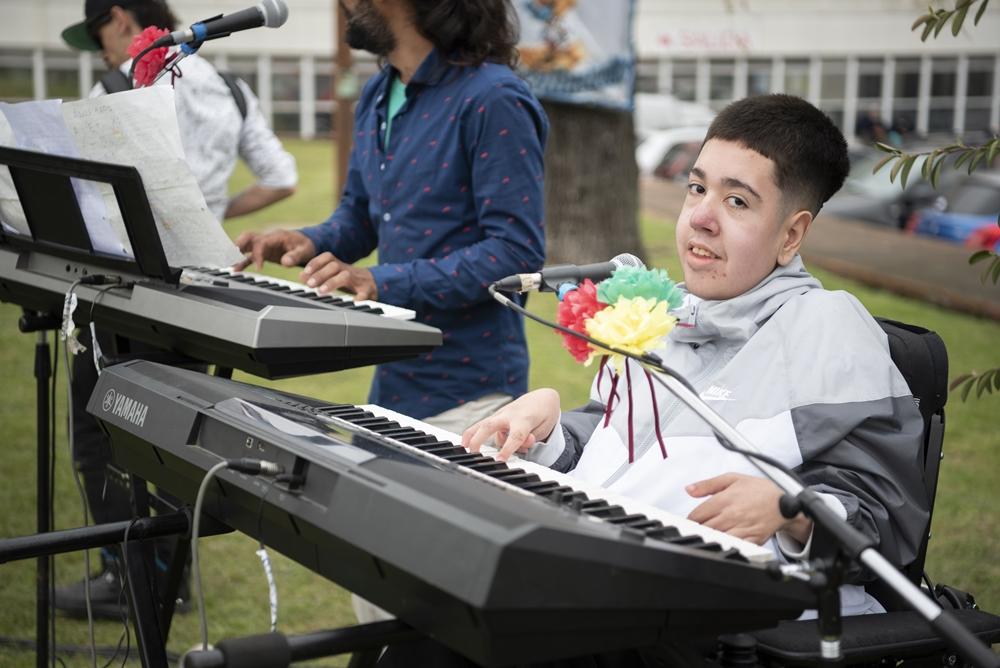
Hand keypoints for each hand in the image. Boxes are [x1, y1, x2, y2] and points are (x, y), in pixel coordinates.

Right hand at [234, 229, 315, 270]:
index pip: (262, 242)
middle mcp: (268, 238)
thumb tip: (285, 262)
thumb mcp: (305, 250)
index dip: (258, 254)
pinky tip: (236, 270)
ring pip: (246, 245)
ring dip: (237, 253)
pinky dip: (243, 261)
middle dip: (239, 245)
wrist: (306, 243)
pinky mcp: (263, 252)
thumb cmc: (306, 245)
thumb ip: (296, 256)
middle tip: (231, 256)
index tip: (259, 268)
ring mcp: (264, 245)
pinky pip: (250, 256)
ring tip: (229, 265)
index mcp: (277, 236)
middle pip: (249, 237)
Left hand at [301, 252, 377, 300]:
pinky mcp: (368, 290)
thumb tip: (301, 276)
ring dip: (332, 282)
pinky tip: (352, 302)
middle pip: (334, 266)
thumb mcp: (333, 275)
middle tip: (310, 284)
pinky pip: (365, 292)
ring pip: (345, 276)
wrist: (374, 283)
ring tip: (322, 291)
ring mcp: (358, 279)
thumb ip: (318, 275)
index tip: (306, 272)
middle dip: (320, 274)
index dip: (316, 262)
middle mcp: (348, 270)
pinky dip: (359, 297)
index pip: (327, 257)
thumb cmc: (349, 280)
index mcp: (339, 266)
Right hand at [462, 389, 560, 461]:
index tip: (499, 461)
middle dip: (478, 439)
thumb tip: (520, 445)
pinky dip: (475, 434)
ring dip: (472, 435)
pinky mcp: (498, 416)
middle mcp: (510, 415)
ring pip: (482, 424)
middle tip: (472, 452)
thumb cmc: (544, 415)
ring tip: (463, 447)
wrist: (543, 397)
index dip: (507, 449)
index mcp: (524, 420)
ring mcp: (502, 414)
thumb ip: (530, 439)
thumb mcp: (544, 430)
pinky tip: (468, 442)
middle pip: (490, 426)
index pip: (515, 436)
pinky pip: (484, 425)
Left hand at [686, 473, 810, 544]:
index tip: (690, 520)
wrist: (784, 504)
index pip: (696, 515)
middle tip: (697, 529)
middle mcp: (731, 516)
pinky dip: (726, 547)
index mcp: (724, 500)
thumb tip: (689, 489)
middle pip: (703, 529)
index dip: (690, 519)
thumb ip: (708, 485)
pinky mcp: (751, 541)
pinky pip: (733, 547)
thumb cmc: (760, 491)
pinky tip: (723, 543)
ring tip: (708, 536)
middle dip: (697, 530)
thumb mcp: (732, 479)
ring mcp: (741, 529)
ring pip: (715, 539)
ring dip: (709, 539)